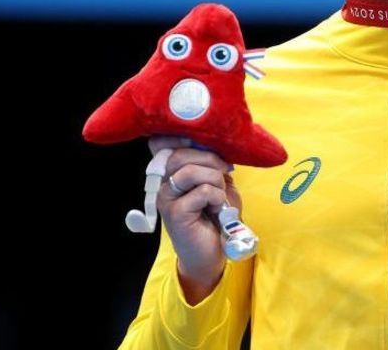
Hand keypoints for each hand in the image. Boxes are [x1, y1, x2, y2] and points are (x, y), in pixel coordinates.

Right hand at [155, 137, 241, 303]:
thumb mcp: (218, 183)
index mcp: (170, 171)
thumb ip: (213, 164)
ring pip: (190, 171)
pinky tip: (217, 208)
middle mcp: (162, 182)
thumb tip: (217, 145)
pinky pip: (201, 191)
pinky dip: (217, 197)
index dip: (180, 136)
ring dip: (214, 179)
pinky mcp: (175, 214)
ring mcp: (166, 198)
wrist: (212, 253)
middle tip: (225, 171)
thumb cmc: (216, 215)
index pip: (161, 143)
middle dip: (211, 158)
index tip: (204, 140)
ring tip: (220, 195)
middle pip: (180, 153)